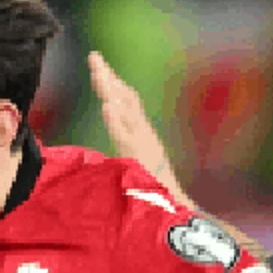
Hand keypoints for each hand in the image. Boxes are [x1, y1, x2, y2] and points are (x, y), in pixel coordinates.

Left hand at [83, 50, 189, 206]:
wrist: (178, 216)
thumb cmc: (156, 196)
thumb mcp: (136, 169)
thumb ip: (122, 157)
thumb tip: (103, 155)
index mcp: (142, 136)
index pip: (126, 102)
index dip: (112, 82)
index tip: (97, 62)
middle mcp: (145, 136)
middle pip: (126, 99)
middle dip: (108, 77)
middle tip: (93, 56)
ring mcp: (144, 146)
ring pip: (127, 113)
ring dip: (111, 91)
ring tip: (98, 71)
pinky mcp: (141, 160)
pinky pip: (127, 138)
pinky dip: (117, 120)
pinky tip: (107, 106)